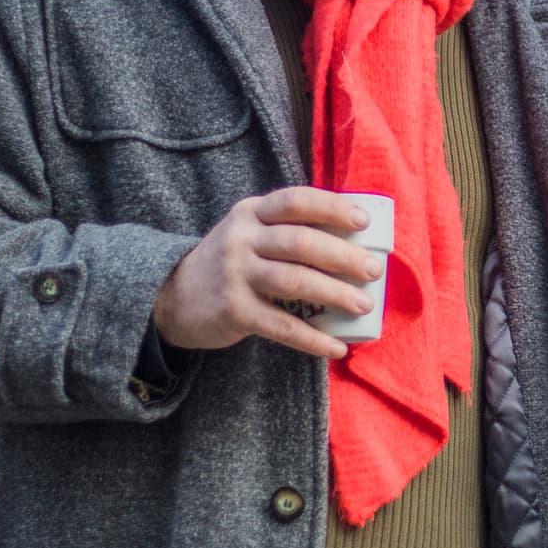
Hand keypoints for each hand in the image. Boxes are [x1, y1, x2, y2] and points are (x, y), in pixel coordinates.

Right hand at [152, 187, 382, 359]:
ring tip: (363, 305)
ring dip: (335, 294)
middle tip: (374, 271)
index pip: (296, 200)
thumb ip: (288, 230)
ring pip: (295, 281)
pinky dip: (313, 338)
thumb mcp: (249, 232)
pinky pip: (281, 325)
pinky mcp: (234, 311)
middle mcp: (242, 239)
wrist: (172, 297)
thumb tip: (356, 243)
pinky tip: (336, 347)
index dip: (332, 208)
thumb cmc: (231, 262)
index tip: (364, 222)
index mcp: (252, 212)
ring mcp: (235, 275)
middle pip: (301, 242)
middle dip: (343, 256)